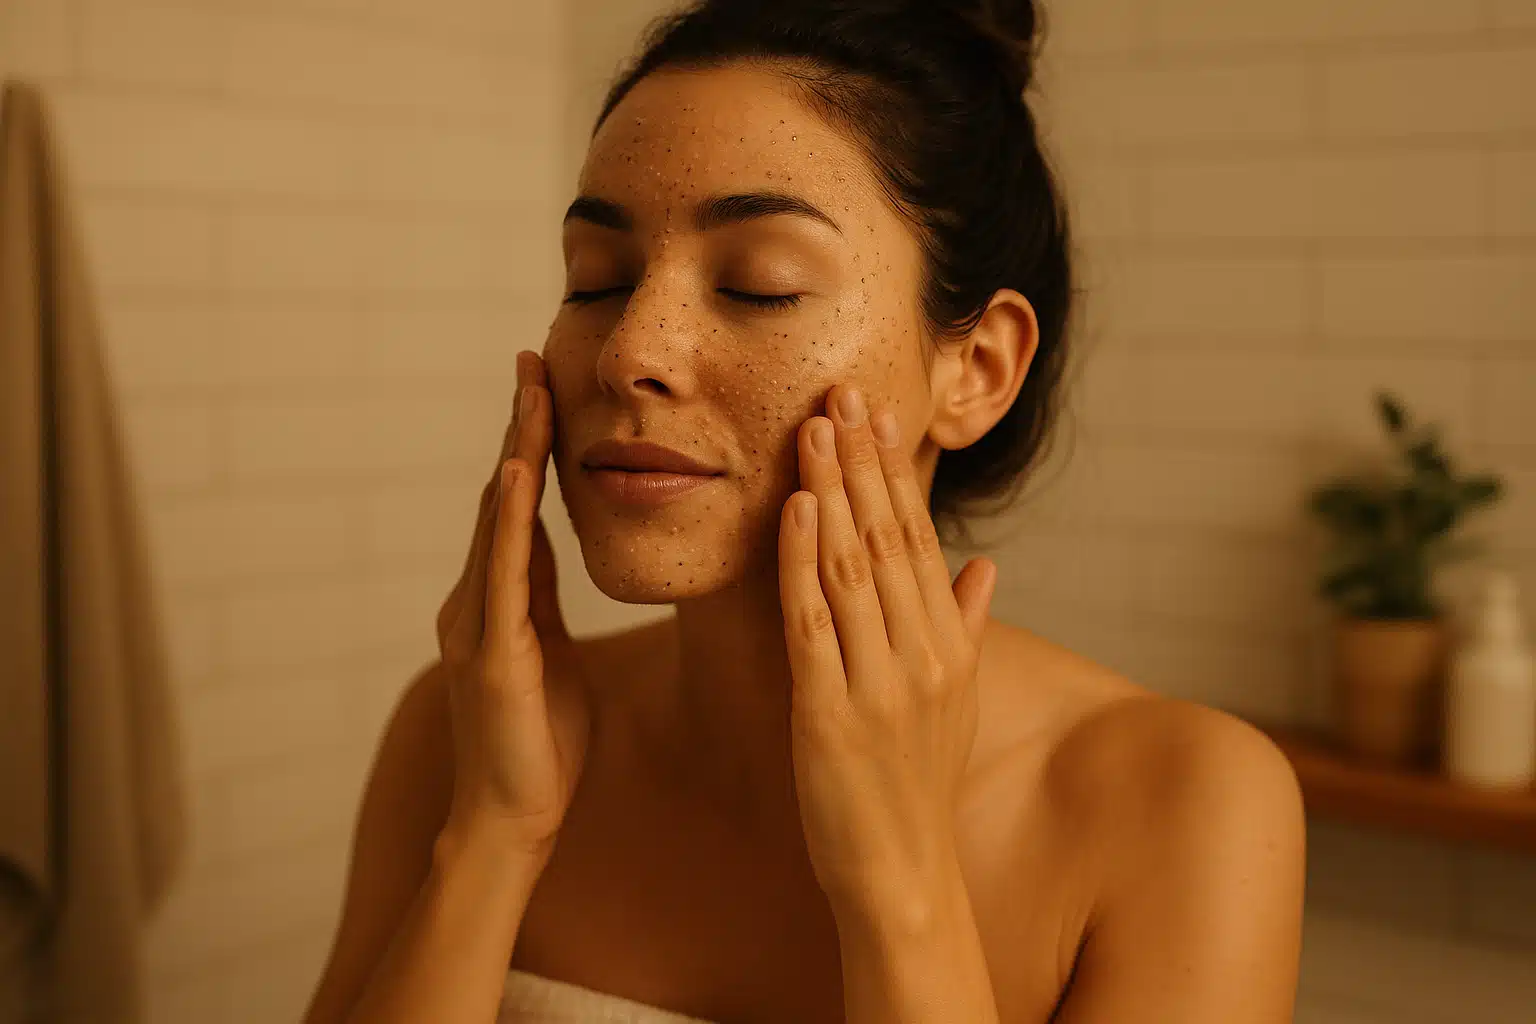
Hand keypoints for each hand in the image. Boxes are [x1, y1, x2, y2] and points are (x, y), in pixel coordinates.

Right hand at [435, 351, 589, 862]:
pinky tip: (515, 475)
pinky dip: (506, 522)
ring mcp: (479, 625)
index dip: (528, 446)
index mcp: (499, 599)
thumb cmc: (539, 741)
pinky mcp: (493, 656)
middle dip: (519, 429)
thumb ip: (540, 596)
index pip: (516, 506)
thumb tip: (543, 540)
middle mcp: (477, 600)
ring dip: (515, 455)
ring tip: (530, 393)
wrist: (512, 818)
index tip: (542, 386)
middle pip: (500, 498)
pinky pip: (503, 576)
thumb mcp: (551, 650)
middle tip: (532, 360)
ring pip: (497, 523)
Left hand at [778, 383, 995, 918]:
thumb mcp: (958, 700)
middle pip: (890, 537)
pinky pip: (814, 620)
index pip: (921, 539)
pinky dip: (804, 559)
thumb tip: (988, 565)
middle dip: (864, 460)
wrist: (901, 869)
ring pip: (853, 565)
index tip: (879, 412)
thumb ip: (968, 625)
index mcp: (950, 645)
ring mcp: (879, 682)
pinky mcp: (831, 711)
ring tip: (814, 428)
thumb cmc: (920, 781)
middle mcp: (923, 655)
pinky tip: (797, 509)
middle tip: (842, 391)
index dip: (896, 472)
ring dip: (833, 491)